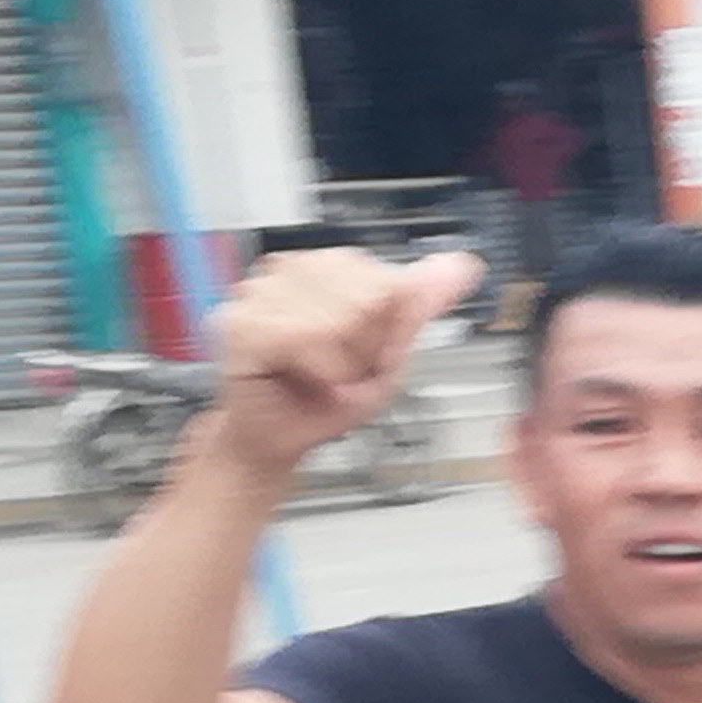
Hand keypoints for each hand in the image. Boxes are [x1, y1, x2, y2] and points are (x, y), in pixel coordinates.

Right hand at [207, 246, 480, 469]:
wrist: (281, 438)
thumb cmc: (327, 396)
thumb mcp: (389, 356)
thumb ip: (421, 306)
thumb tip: (461, 264)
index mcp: (329, 268)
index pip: (388, 279)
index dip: (388, 327)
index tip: (368, 351)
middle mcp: (292, 269)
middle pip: (366, 296)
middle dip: (365, 347)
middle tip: (341, 368)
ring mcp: (260, 291)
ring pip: (335, 319)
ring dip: (340, 364)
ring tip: (322, 374)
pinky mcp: (239, 321)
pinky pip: (301, 337)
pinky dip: (317, 369)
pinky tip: (303, 375)